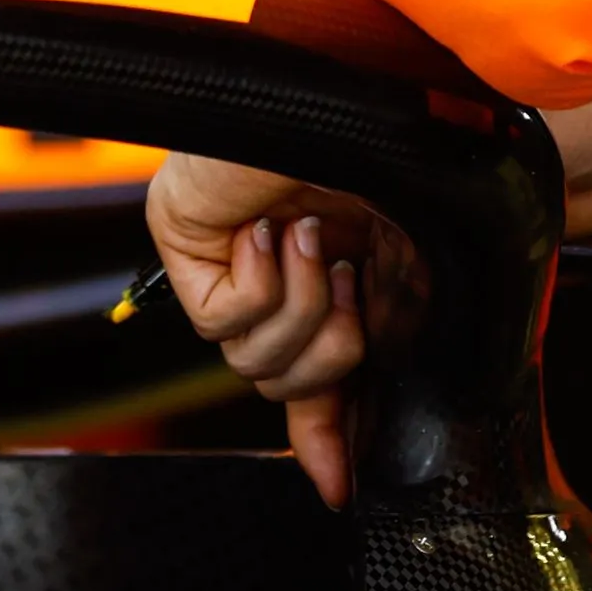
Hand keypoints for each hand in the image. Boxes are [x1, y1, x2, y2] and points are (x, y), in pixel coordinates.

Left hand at [144, 153, 374, 509]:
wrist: (353, 102)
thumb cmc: (385, 160)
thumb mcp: (407, 275)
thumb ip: (380, 357)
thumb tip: (343, 469)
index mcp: (327, 278)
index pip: (313, 384)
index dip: (327, 438)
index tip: (341, 488)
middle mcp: (272, 275)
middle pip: (286, 385)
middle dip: (333, 350)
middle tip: (351, 279)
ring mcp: (223, 259)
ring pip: (251, 364)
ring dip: (302, 309)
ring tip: (315, 242)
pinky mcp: (184, 245)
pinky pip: (221, 322)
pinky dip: (262, 284)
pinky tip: (272, 235)